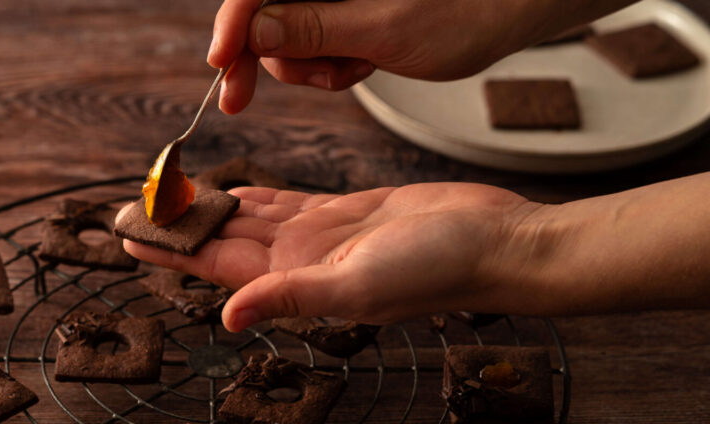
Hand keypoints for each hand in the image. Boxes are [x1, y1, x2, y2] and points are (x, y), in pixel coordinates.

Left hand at [121, 183, 537, 331]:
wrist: (492, 244)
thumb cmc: (439, 271)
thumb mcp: (358, 286)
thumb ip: (292, 297)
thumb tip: (227, 317)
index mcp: (294, 280)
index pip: (214, 265)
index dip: (170, 251)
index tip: (127, 238)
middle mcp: (300, 261)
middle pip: (221, 241)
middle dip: (178, 227)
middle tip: (134, 209)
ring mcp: (322, 237)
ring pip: (249, 220)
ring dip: (210, 211)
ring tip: (172, 200)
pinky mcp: (347, 214)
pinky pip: (286, 203)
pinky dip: (255, 198)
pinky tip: (233, 193)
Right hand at [210, 0, 634, 113]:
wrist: (514, 9)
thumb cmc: (466, 11)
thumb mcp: (385, 28)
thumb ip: (314, 28)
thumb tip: (253, 32)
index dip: (233, 23)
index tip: (222, 64)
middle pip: (260, 10)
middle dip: (264, 55)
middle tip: (240, 100)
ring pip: (283, 32)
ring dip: (306, 66)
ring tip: (351, 72)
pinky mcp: (343, 5)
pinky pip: (310, 39)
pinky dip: (327, 63)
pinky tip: (361, 66)